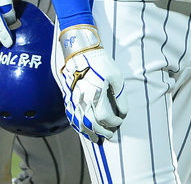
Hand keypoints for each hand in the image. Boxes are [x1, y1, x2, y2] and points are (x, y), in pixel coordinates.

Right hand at [59, 25, 126, 143]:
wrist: (81, 52)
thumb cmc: (101, 62)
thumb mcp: (116, 76)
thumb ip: (120, 96)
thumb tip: (122, 112)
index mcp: (96, 93)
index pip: (105, 117)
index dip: (113, 122)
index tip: (119, 121)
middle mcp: (83, 99)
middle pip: (91, 124)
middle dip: (101, 132)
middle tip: (109, 134)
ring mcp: (73, 98)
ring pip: (79, 123)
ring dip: (88, 133)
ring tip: (96, 137)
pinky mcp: (68, 96)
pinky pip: (71, 116)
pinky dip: (77, 125)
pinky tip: (83, 128)